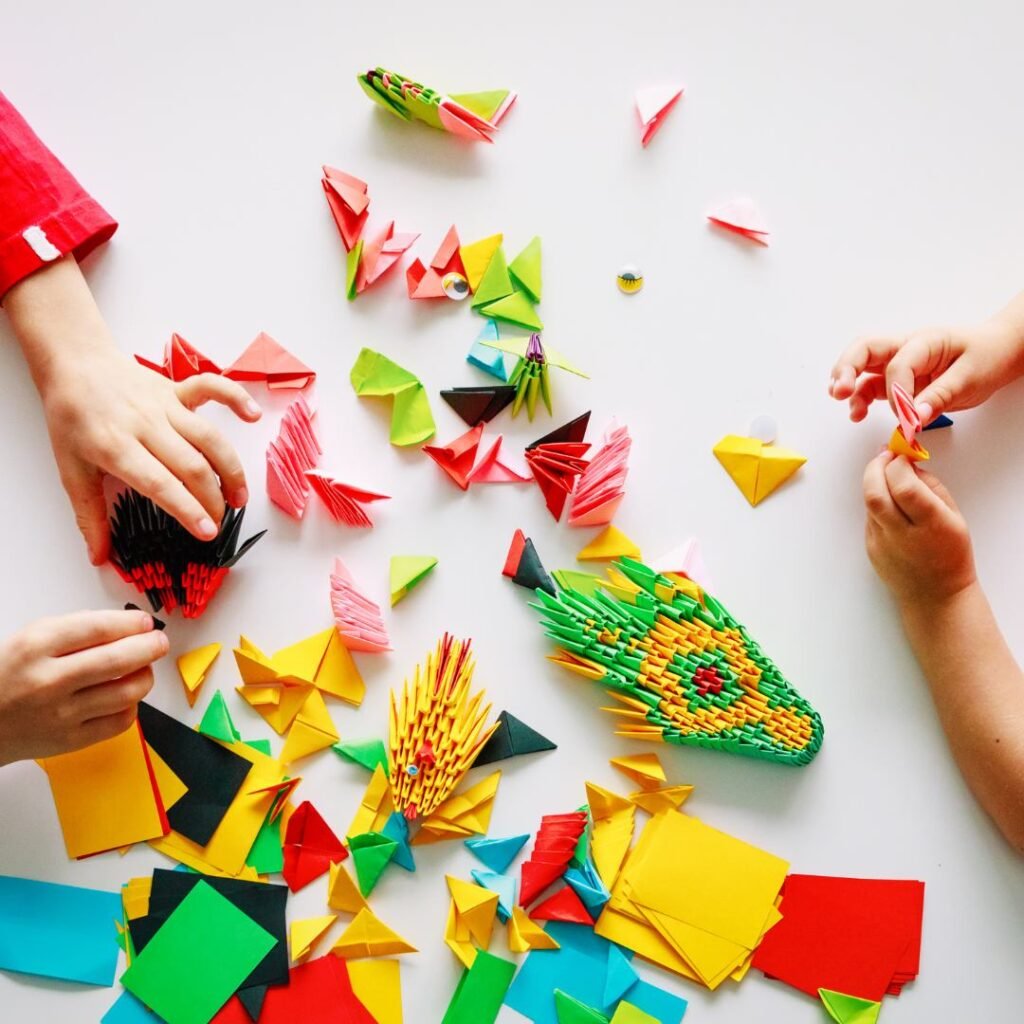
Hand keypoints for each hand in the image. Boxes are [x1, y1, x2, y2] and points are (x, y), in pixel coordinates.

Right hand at [0, 608, 167, 765]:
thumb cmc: (8, 674)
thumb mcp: (30, 638)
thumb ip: (77, 628)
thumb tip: (126, 625)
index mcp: (36, 647)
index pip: (98, 628)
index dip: (131, 623)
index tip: (145, 622)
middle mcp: (49, 681)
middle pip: (119, 660)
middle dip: (150, 647)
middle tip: (158, 642)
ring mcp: (61, 714)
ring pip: (127, 692)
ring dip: (145, 676)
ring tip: (142, 667)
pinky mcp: (70, 740)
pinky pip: (120, 722)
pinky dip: (132, 705)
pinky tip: (125, 696)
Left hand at [41, 349, 260, 563]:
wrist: (74, 364)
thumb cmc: (71, 419)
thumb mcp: (71, 470)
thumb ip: (89, 515)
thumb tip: (99, 557)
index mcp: (115, 447)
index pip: (160, 484)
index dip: (188, 509)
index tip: (207, 532)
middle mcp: (145, 425)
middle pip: (192, 466)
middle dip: (213, 499)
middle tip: (220, 522)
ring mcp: (164, 405)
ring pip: (209, 437)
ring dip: (231, 468)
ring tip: (240, 496)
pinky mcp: (177, 389)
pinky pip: (212, 388)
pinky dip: (236, 398)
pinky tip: (254, 417)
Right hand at [829, 317, 1023, 423]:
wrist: (998, 351)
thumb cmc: (987, 355)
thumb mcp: (971, 377)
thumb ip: (940, 396)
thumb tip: (915, 416)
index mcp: (925, 341)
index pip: (899, 365)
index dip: (898, 393)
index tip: (908, 416)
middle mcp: (905, 348)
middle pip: (864, 350)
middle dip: (847, 369)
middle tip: (839, 390)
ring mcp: (898, 363)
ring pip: (862, 368)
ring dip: (849, 385)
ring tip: (846, 405)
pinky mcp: (897, 379)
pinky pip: (871, 386)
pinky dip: (860, 398)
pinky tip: (857, 413)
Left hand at [862, 451, 976, 606]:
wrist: (935, 595)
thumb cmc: (951, 554)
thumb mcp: (955, 517)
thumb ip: (932, 487)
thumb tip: (909, 464)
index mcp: (931, 525)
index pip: (904, 487)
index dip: (898, 466)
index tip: (901, 456)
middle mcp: (902, 535)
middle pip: (875, 494)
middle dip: (875, 468)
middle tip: (884, 456)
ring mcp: (882, 543)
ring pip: (868, 503)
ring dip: (874, 482)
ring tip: (885, 474)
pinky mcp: (870, 548)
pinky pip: (869, 517)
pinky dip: (876, 503)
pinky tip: (889, 503)